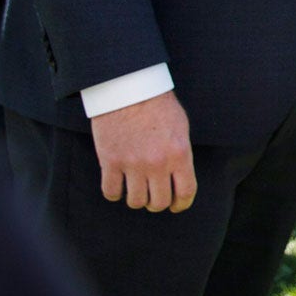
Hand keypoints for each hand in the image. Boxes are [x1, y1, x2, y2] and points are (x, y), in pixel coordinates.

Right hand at [88, 90, 196, 212]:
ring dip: (137, 200)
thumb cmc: (158, 105)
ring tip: (136, 191)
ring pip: (136, 201)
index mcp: (179, 154)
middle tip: (154, 198)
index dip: (181, 204)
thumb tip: (180, 177)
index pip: (185, 192)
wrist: (128, 88)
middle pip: (159, 202)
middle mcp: (157, 163)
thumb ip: (181, 155)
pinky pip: (111, 192)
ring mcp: (132, 164)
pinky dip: (115, 194)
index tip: (177, 206)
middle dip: (158, 203)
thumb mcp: (181, 128)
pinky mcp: (110, 161)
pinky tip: (117, 187)